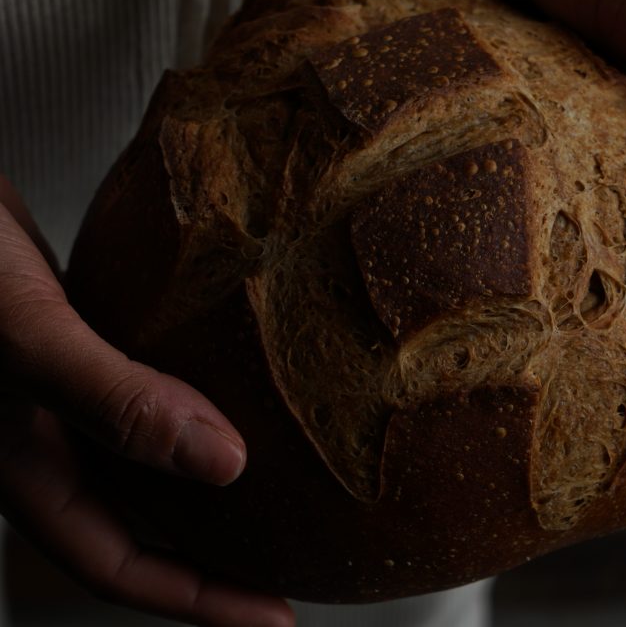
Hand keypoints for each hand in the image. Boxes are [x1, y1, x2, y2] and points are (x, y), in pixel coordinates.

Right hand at [0, 176, 292, 626]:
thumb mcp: (30, 337)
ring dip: (204, 484)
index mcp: (27, 464)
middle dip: (211, 559)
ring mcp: (72, 395)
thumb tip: (222, 464)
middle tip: (287, 565)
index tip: (276, 618)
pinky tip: (237, 393)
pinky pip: (152, 397)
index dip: (198, 600)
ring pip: (146, 465)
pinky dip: (196, 407)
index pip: (120, 564)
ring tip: (276, 491)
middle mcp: (51, 440)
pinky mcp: (94, 346)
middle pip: (140, 525)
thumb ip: (113, 399)